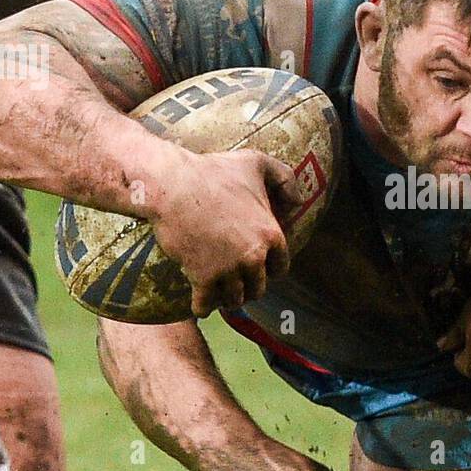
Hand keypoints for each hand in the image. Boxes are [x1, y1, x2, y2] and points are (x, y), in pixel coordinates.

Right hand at [149, 148, 306, 314]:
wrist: (172, 185)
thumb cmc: (213, 170)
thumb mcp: (256, 163)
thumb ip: (284, 178)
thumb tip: (298, 202)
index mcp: (271, 233)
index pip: (280, 266)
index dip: (271, 269)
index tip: (262, 270)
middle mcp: (254, 256)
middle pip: (258, 287)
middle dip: (250, 286)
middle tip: (239, 284)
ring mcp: (228, 270)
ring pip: (235, 299)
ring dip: (228, 298)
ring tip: (221, 295)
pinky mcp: (202, 278)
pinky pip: (205, 304)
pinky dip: (202, 307)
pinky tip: (199, 307)